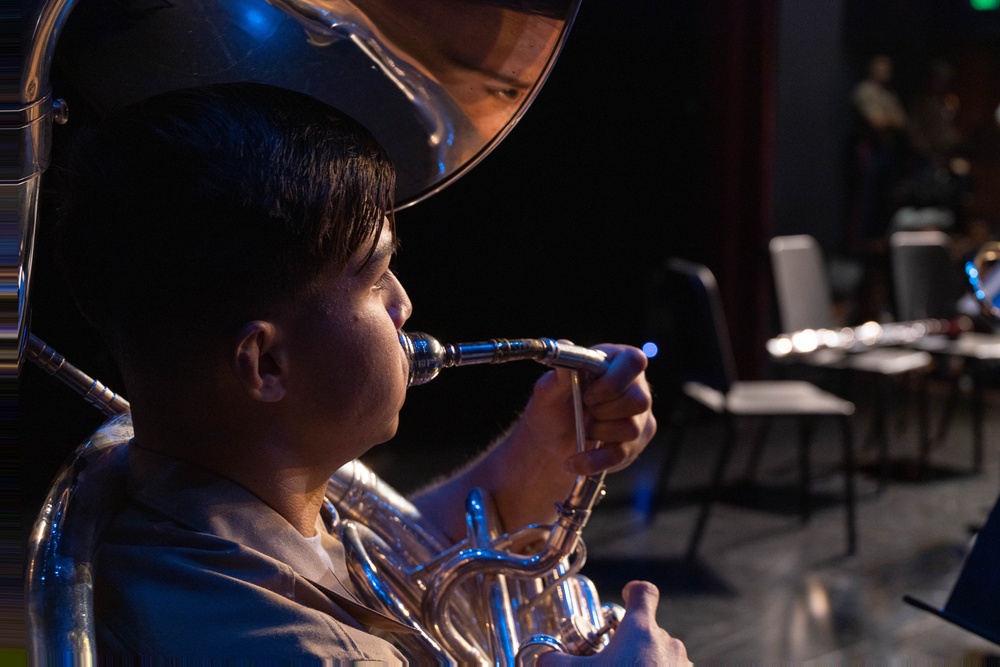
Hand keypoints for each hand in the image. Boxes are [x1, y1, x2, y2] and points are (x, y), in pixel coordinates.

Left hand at [522, 343, 655, 475]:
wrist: (551, 440)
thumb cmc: (552, 406)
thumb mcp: (548, 390)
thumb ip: (559, 373)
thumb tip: (564, 344)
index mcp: (615, 361)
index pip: (634, 361)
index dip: (613, 381)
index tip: (588, 395)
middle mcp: (634, 385)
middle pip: (639, 399)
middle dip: (604, 411)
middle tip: (583, 411)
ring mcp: (639, 415)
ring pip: (633, 428)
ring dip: (599, 432)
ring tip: (582, 428)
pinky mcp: (635, 442)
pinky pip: (623, 453)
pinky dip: (595, 460)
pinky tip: (575, 461)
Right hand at [538, 581, 690, 664]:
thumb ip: (556, 662)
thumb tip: (543, 659)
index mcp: (641, 629)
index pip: (644, 592)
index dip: (634, 591)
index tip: (625, 596)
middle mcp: (666, 642)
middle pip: (649, 629)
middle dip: (630, 642)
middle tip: (611, 659)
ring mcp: (681, 664)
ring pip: (661, 654)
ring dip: (645, 662)